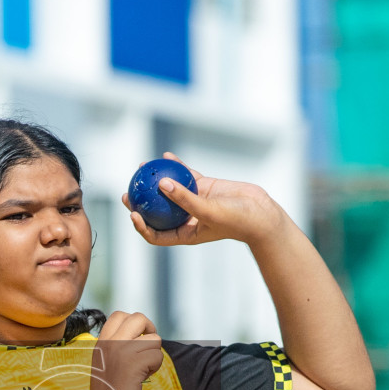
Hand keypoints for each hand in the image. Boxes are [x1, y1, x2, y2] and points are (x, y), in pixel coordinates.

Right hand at [84, 311, 161, 389]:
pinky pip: (157, 355)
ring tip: (142, 370)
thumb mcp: (104, 364)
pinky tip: (143, 378)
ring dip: (153, 355)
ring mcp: (122, 352)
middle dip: (150, 331)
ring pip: (154, 339)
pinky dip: (154, 367)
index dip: (135, 324)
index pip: (120, 315)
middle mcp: (111, 343)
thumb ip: (116, 348)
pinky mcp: (134, 364)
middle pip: (139, 318)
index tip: (138, 338)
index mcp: (102, 342)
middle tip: (148, 348)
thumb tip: (139, 336)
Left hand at [120, 152, 284, 246]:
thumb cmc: (236, 219)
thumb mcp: (208, 211)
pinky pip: (186, 175)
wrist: (260, 212)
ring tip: (141, 168)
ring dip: (155, 180)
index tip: (133, 213)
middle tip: (128, 192)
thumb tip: (161, 183)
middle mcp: (187, 218)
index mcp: (185, 233)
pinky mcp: (205, 186)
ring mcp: (195, 201)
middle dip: (141, 203)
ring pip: (169, 190)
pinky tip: (166, 155)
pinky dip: (176, 166)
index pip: (157, 234)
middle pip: (158, 212)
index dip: (141, 226)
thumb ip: (185, 198)